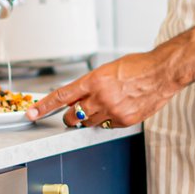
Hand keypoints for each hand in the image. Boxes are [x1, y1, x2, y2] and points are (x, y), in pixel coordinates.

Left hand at [28, 51, 182, 128]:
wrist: (161, 73)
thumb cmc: (138, 67)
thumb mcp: (107, 70)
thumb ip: (90, 85)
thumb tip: (75, 98)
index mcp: (94, 80)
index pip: (62, 96)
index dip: (44, 106)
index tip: (33, 113)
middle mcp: (101, 96)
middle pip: (72, 115)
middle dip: (69, 116)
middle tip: (74, 111)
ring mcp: (113, 111)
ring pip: (88, 123)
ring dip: (88, 117)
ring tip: (103, 104)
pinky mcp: (124, 121)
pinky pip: (106, 126)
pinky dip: (106, 121)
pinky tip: (117, 109)